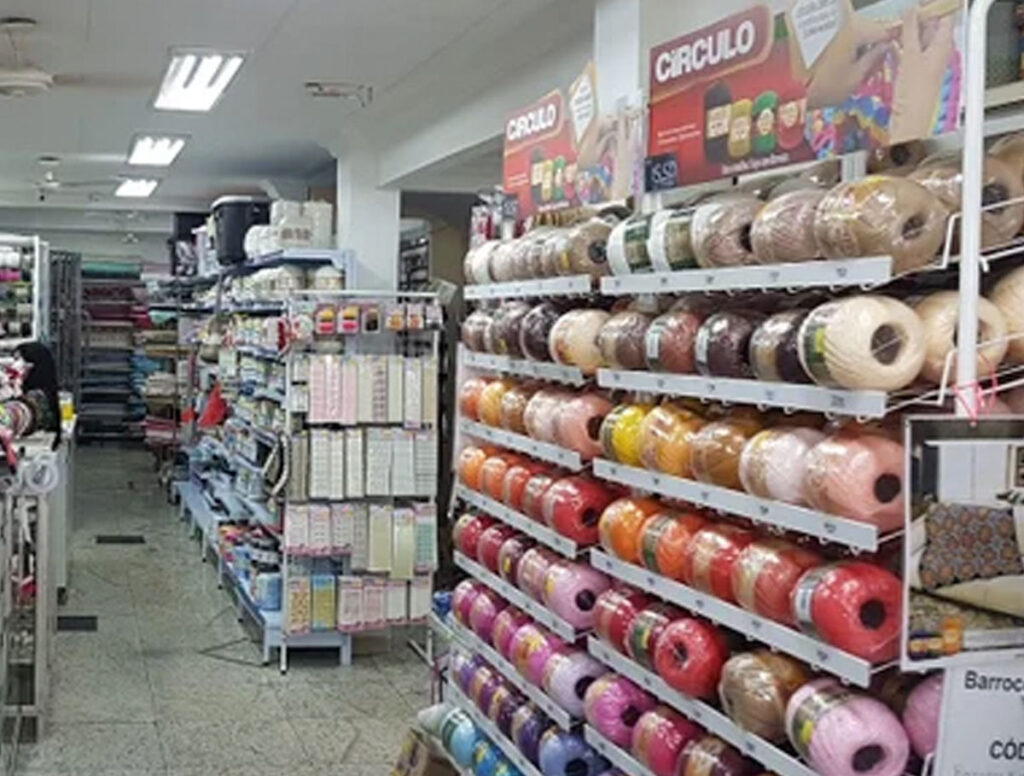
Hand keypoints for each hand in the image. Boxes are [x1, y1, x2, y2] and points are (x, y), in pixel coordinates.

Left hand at [794, 0, 892, 108]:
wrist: (784, 88)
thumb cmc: (822, 87)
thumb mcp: (855, 78)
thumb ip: (874, 59)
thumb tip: (885, 48)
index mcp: (856, 29)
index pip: (884, 32)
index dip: (887, 48)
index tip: (884, 62)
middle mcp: (842, 20)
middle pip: (866, 28)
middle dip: (868, 46)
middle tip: (864, 69)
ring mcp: (825, 23)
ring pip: (850, 29)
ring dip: (852, 45)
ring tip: (844, 68)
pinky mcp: (811, 28)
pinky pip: (833, 32)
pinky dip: (837, 44)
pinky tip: (830, 62)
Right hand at [889, 7, 954, 142]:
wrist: (909, 119)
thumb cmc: (914, 92)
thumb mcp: (911, 55)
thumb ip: (911, 30)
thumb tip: (910, 10)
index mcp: (942, 45)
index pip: (944, 16)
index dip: (932, 7)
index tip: (916, 4)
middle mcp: (937, 52)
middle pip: (930, 27)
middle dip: (916, 18)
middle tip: (901, 13)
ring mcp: (925, 62)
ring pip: (918, 39)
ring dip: (906, 32)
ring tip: (892, 26)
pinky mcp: (914, 72)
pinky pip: (909, 52)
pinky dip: (900, 45)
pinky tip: (889, 44)